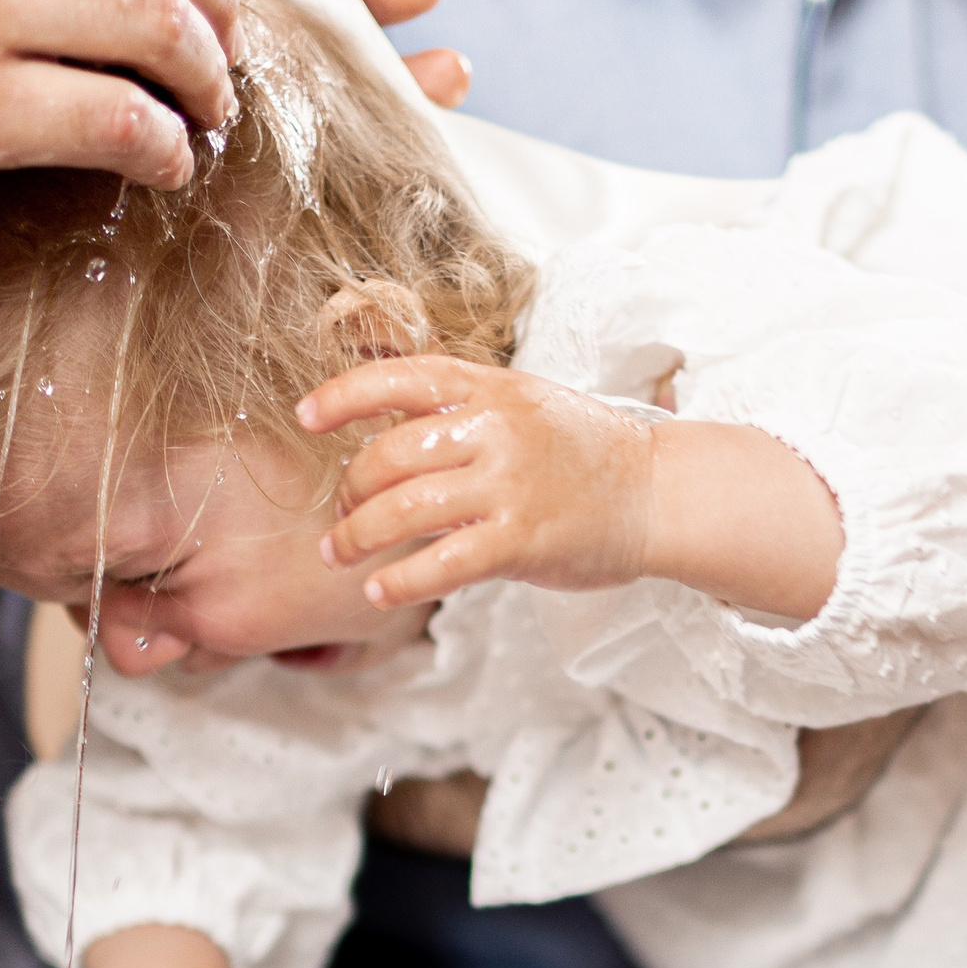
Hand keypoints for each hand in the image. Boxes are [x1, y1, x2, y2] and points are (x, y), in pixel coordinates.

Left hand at [300, 357, 653, 608]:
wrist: (659, 493)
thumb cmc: (586, 455)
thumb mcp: (527, 405)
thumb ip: (465, 410)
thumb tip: (387, 430)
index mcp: (493, 388)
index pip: (403, 377)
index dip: (345, 395)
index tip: (307, 416)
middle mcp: (497, 430)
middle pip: (389, 454)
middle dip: (349, 490)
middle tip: (339, 515)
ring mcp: (509, 485)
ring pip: (403, 509)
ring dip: (356, 537)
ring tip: (339, 555)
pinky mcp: (521, 541)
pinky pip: (440, 563)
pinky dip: (399, 580)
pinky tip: (379, 590)